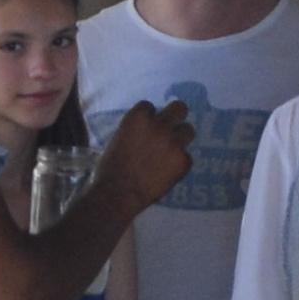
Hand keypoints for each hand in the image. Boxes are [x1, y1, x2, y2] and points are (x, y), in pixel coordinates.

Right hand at [93, 98, 195, 213]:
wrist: (118, 194)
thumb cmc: (110, 168)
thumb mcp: (118, 139)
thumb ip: (136, 130)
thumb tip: (146, 132)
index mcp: (139, 117)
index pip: (150, 106)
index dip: (148, 118)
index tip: (146, 128)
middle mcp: (160, 126)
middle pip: (179, 108)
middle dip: (175, 116)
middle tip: (171, 126)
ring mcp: (174, 143)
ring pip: (188, 130)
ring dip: (180, 139)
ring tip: (170, 152)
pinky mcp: (184, 161)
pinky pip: (186, 157)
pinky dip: (178, 164)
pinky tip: (166, 173)